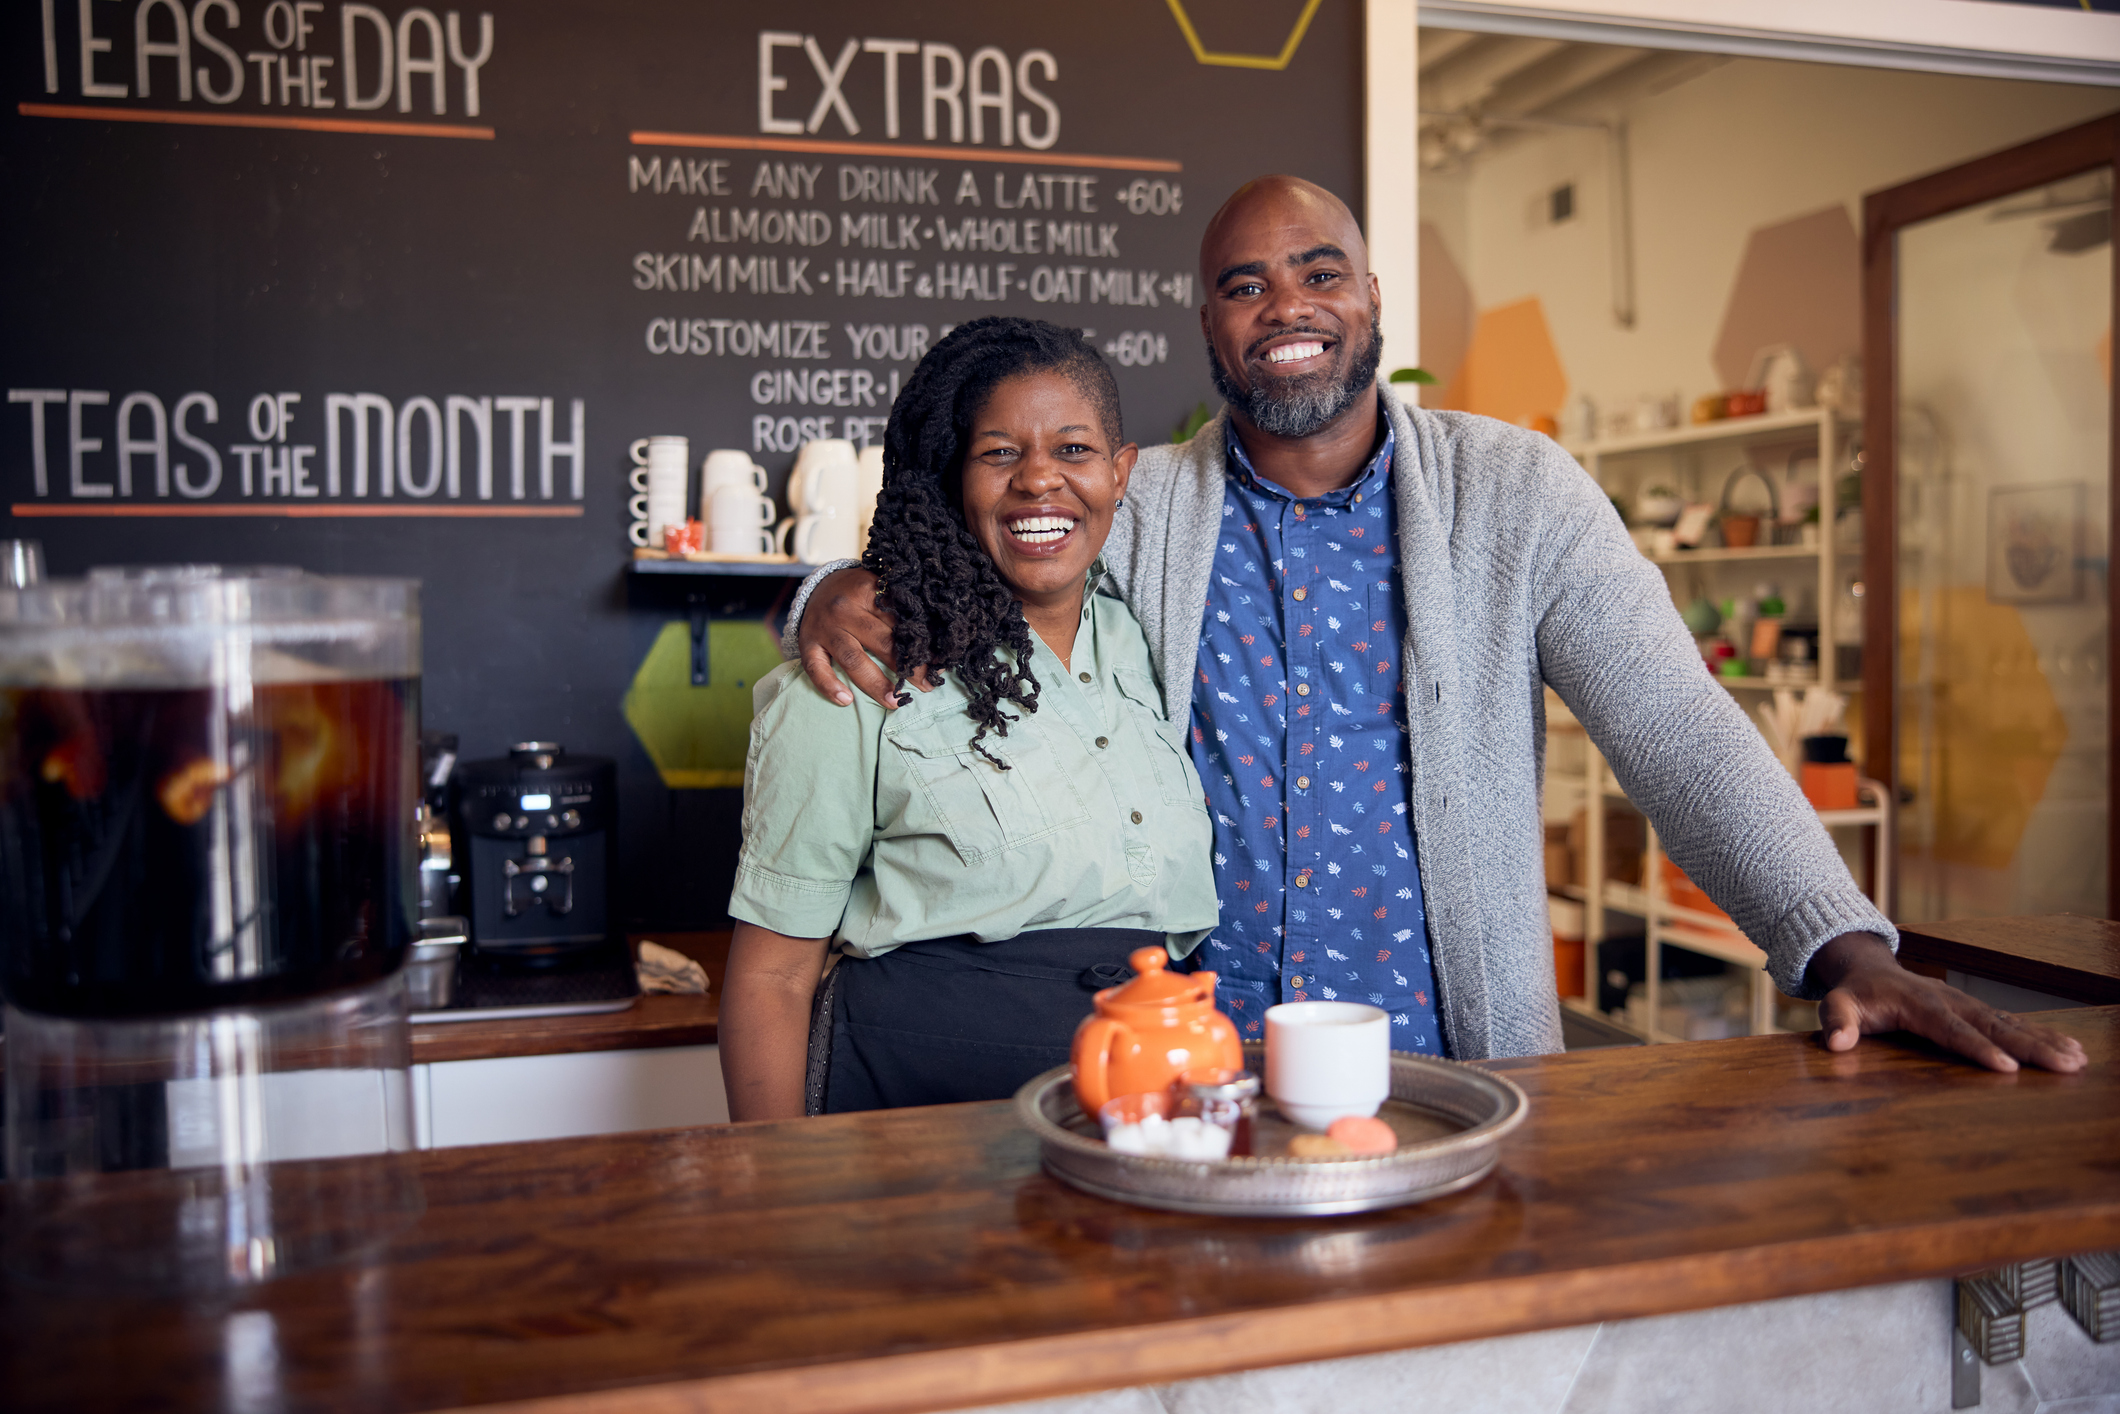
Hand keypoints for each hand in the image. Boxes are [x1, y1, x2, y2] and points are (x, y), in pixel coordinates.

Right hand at [796, 567, 923, 707]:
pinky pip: (816, 668)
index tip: (938, 661)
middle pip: (880, 641)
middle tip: (926, 685)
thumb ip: (899, 609)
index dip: (920, 642)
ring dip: (874, 683)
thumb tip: (935, 640)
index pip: (898, 620)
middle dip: (906, 666)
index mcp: (867, 591)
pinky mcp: (807, 643)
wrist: (817, 587)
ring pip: (852, 658)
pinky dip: (829, 685)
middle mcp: (845, 609)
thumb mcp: (879, 590)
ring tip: (894, 702)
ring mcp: (825, 628)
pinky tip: (846, 701)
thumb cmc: (858, 593)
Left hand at [1806, 932, 2087, 1072]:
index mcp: (1921, 1004)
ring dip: (2045, 1042)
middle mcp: (1952, 1002)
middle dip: (2030, 1047)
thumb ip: (1837, 1021)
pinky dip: (2042, 1036)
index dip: (1977, 1048)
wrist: (1871, 969)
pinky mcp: (1977, 1011)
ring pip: (2010, 1024)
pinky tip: (2071, 1050)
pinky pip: (2013, 1024)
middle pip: (1994, 1026)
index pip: (1952, 1030)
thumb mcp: (1837, 1003)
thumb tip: (1837, 1043)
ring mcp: (1967, 1005)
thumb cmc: (1856, 993)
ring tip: (2077, 1060)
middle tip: (2065, 1066)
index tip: (2005, 1067)